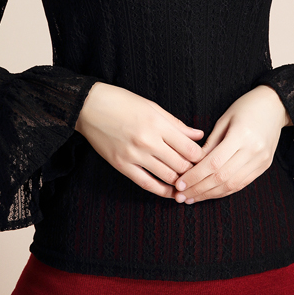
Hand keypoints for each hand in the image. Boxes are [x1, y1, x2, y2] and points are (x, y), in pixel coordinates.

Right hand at [75, 82, 204, 198]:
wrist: (88, 107)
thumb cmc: (121, 102)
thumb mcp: (152, 107)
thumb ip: (176, 124)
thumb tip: (198, 135)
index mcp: (157, 124)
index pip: (189, 149)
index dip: (201, 157)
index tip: (205, 159)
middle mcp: (147, 141)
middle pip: (181, 165)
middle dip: (193, 171)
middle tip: (199, 173)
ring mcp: (134, 155)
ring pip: (167, 176)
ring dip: (180, 182)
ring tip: (188, 182)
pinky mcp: (122, 165)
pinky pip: (146, 184)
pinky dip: (162, 191)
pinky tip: (171, 192)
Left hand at [173, 86, 290, 203]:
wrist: (275, 106)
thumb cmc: (246, 107)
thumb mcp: (224, 120)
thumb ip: (210, 143)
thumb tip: (193, 165)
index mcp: (241, 135)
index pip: (214, 163)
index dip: (195, 176)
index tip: (179, 183)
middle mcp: (253, 150)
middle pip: (222, 177)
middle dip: (199, 189)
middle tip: (180, 196)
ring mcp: (261, 160)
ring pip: (232, 185)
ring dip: (209, 194)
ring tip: (191, 198)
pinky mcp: (264, 166)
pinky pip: (242, 184)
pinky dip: (224, 191)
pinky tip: (209, 193)